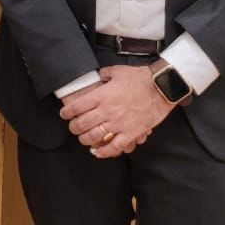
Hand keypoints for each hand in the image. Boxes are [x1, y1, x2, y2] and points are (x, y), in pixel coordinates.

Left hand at [58, 65, 174, 157]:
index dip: (67, 112)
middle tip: (72, 127)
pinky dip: (104, 152)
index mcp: (101, 96)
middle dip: (73, 127)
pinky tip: (98, 152)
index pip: (77, 107)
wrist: (160, 87)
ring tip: (83, 139)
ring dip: (85, 140)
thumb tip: (97, 77)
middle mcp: (107, 111)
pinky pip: (114, 147)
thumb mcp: (117, 71)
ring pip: (95, 137)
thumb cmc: (139, 78)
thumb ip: (103, 75)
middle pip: (82, 124)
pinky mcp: (131, 133)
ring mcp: (119, 124)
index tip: (64, 114)